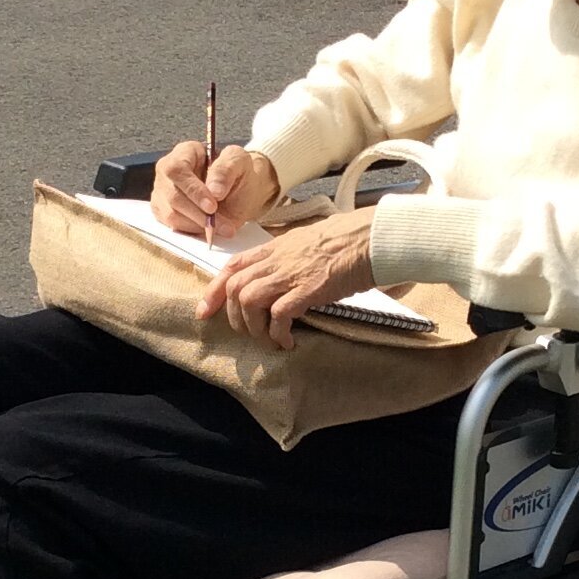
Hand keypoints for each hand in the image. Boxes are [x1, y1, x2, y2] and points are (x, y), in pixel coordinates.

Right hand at [152, 140, 280, 240]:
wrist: (240, 193)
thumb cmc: (238, 174)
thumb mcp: (240, 163)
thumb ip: (226, 170)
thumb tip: (214, 190)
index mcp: (184, 152)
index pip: (177, 169)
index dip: (192, 190)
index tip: (212, 206)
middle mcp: (167, 171)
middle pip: (172, 195)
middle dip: (198, 213)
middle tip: (222, 224)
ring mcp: (162, 192)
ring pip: (171, 214)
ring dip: (198, 225)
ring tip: (222, 228)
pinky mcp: (163, 212)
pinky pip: (171, 226)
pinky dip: (192, 232)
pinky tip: (209, 230)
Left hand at [200, 212, 376, 350]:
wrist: (371, 237)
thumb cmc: (347, 240)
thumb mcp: (306, 242)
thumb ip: (287, 257)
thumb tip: (280, 276)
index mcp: (275, 247)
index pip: (232, 266)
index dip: (214, 290)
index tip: (206, 310)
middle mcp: (276, 259)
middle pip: (235, 287)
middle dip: (233, 316)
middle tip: (247, 333)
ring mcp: (290, 274)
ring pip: (248, 301)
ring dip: (253, 327)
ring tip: (268, 338)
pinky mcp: (308, 289)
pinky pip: (278, 315)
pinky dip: (278, 333)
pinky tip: (288, 341)